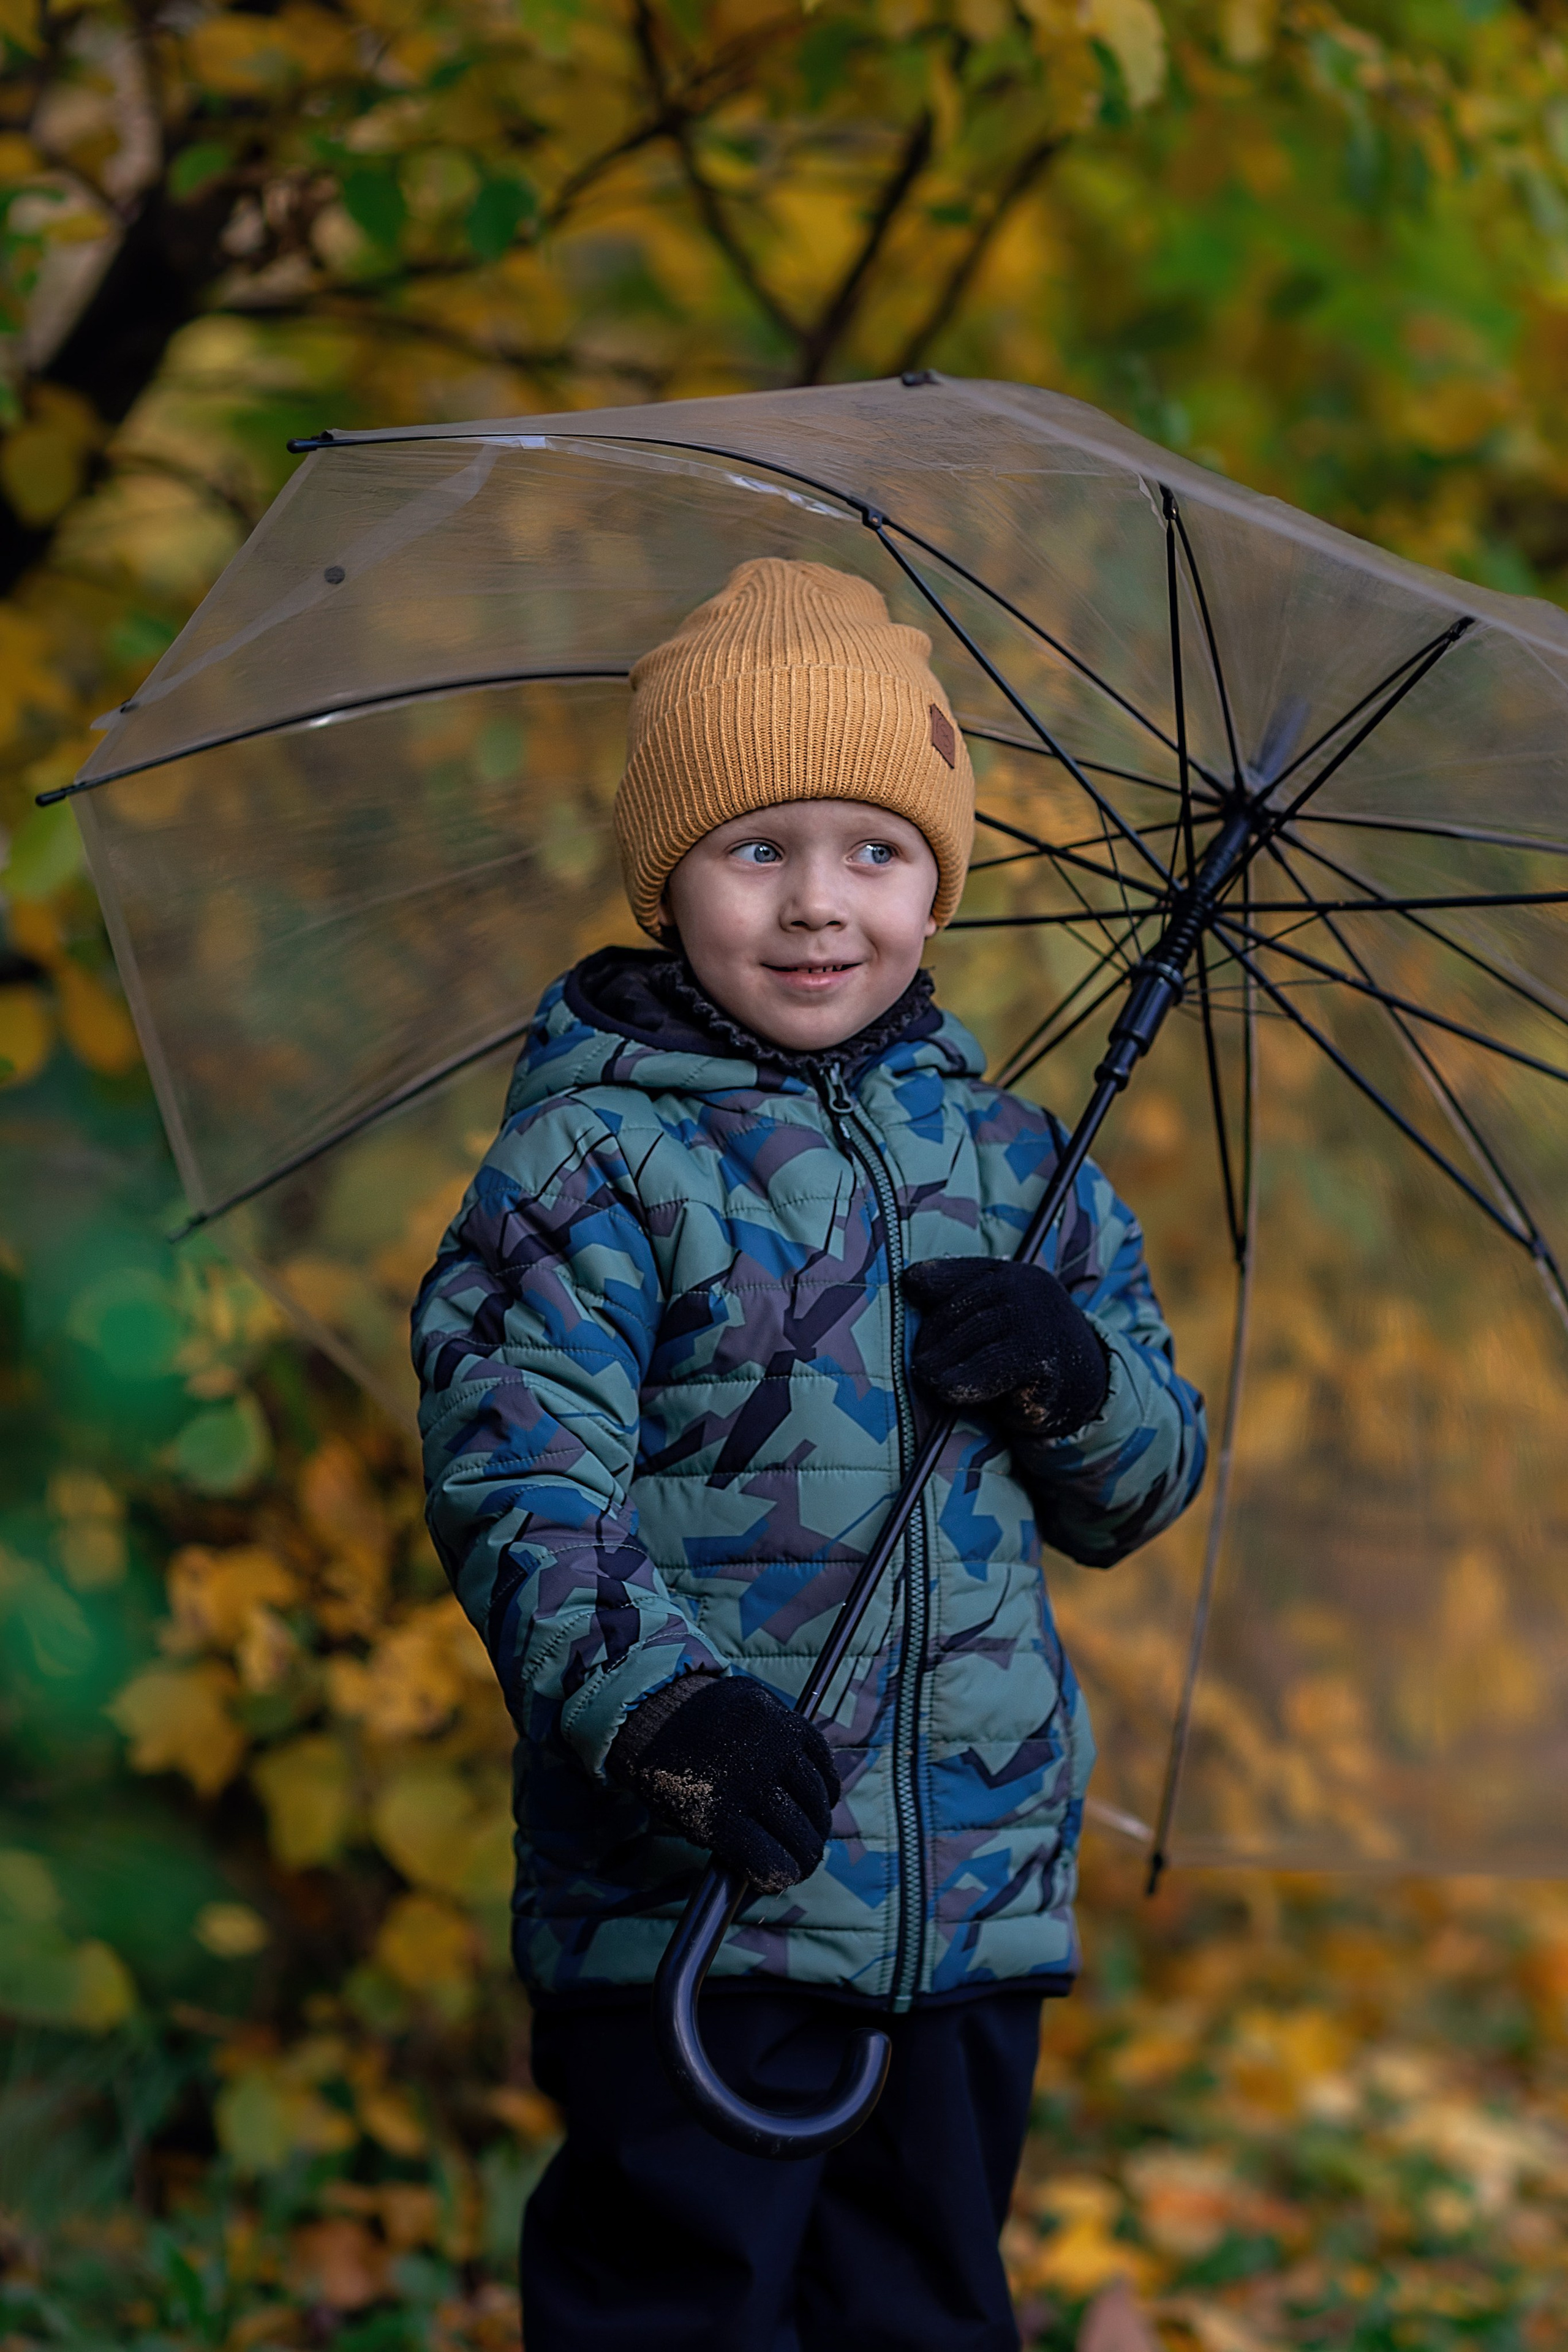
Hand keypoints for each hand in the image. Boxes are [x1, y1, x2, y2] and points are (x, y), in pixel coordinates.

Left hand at [608, 1675, 840, 1893]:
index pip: (773, 1864)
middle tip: (806, 1860)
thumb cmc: (672, 1774)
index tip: (786, 1878)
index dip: (783, 1878)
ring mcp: (773, 1747)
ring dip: (819, 1822)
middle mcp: (750, 1780)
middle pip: (801, 1837)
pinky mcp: (788, 1721)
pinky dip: (826, 1785)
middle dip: (807, 1857)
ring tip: (813, 1830)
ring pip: (817, 1801)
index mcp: (717, 1813)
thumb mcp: (688, 1819)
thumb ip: (732, 1845)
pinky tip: (822, 1797)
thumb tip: (779, 1871)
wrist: (661, 1710)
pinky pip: (823, 1761)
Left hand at [902, 1256, 1108, 1441]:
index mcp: (1010, 1274)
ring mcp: (1036, 1320)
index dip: (924, 1286)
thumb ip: (959, 1300)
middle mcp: (1025, 1288)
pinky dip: (963, 1384)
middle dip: (930, 1341)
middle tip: (921, 1366)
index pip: (951, 1275)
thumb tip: (910, 1281)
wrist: (1086, 1385)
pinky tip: (952, 1392)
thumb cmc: (1023, 1353)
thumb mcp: (995, 1318)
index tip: (908, 1294)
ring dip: (940, 1366)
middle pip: (953, 1311)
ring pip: (966, 1339)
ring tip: (931, 1380)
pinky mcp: (1042, 1357)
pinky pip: (988, 1370)